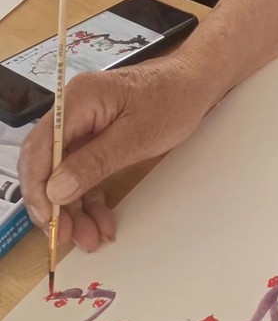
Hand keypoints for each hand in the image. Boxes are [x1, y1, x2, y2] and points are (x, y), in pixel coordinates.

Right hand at [19, 53, 211, 250]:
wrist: (197, 83)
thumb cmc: (173, 100)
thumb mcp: (136, 137)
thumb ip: (94, 163)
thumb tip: (55, 191)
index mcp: (78, 100)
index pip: (39, 147)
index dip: (37, 187)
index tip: (48, 220)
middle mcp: (74, 111)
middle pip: (48, 163)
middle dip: (56, 204)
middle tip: (67, 237)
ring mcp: (85, 124)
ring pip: (66, 172)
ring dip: (75, 206)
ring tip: (89, 237)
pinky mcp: (98, 136)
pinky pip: (85, 169)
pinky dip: (91, 195)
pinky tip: (101, 219)